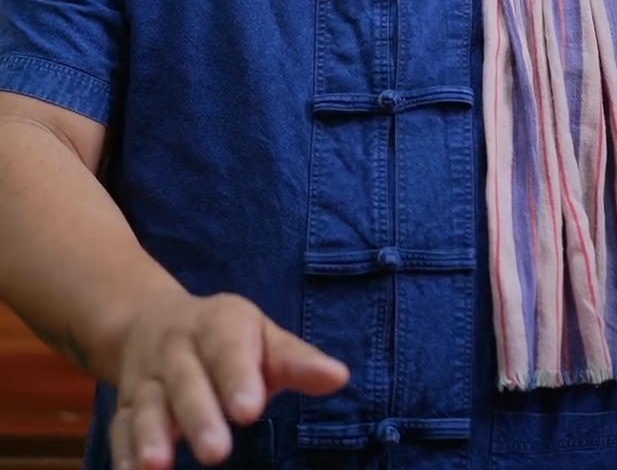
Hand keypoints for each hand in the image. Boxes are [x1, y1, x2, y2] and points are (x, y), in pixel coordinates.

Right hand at [110, 289, 349, 469]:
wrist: (152, 320)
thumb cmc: (226, 338)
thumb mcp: (262, 337)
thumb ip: (296, 360)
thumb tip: (339, 377)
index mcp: (217, 325)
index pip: (228, 347)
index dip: (237, 376)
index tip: (250, 409)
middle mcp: (176, 349)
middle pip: (184, 379)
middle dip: (198, 415)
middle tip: (215, 451)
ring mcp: (146, 378)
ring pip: (146, 405)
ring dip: (151, 436)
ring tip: (160, 465)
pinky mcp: (124, 405)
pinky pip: (119, 428)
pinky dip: (124, 452)